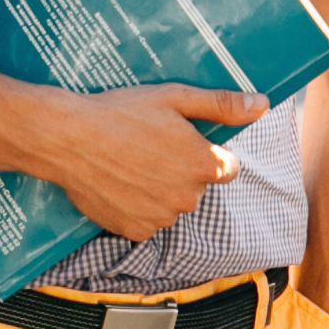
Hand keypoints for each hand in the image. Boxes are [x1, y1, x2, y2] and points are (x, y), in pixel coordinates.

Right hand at [38, 83, 265, 243]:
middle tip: (146, 147)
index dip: (204, 153)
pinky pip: (146, 221)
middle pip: (196, 187)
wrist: (66, 138)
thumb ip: (221, 106)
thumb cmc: (120, 112)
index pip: (227, 168)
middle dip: (179, 171)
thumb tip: (261, 105)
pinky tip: (117, 183)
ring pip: (171, 205)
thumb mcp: (173, 98)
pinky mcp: (136, 231)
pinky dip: (136, 207)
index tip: (179, 141)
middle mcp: (188, 197)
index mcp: (203, 165)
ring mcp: (162, 217)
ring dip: (157, 190)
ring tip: (127, 164)